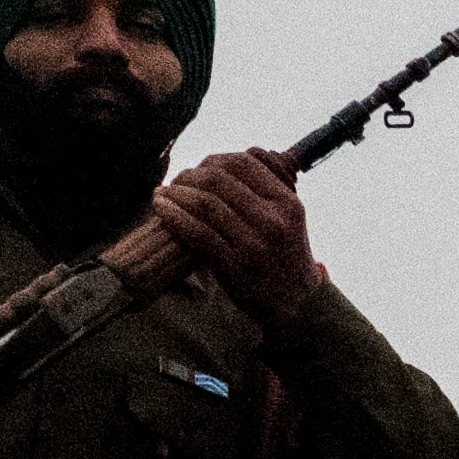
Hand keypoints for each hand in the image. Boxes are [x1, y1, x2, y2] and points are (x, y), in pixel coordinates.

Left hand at [150, 150, 323, 329]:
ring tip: (163, 194)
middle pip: (218, 180)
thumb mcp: (290, 218)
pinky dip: (174, 216)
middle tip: (176, 182)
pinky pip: (197, 233)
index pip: (243, 163)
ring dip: (176, 193)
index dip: (213, 160)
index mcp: (287, 203)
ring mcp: (255, 244)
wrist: (297, 305)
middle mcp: (273, 220)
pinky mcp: (236, 266)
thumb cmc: (286, 256)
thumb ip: (269, 187)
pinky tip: (161, 209)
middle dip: (189, 176)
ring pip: (205, 203)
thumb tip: (241, 153)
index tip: (199, 168)